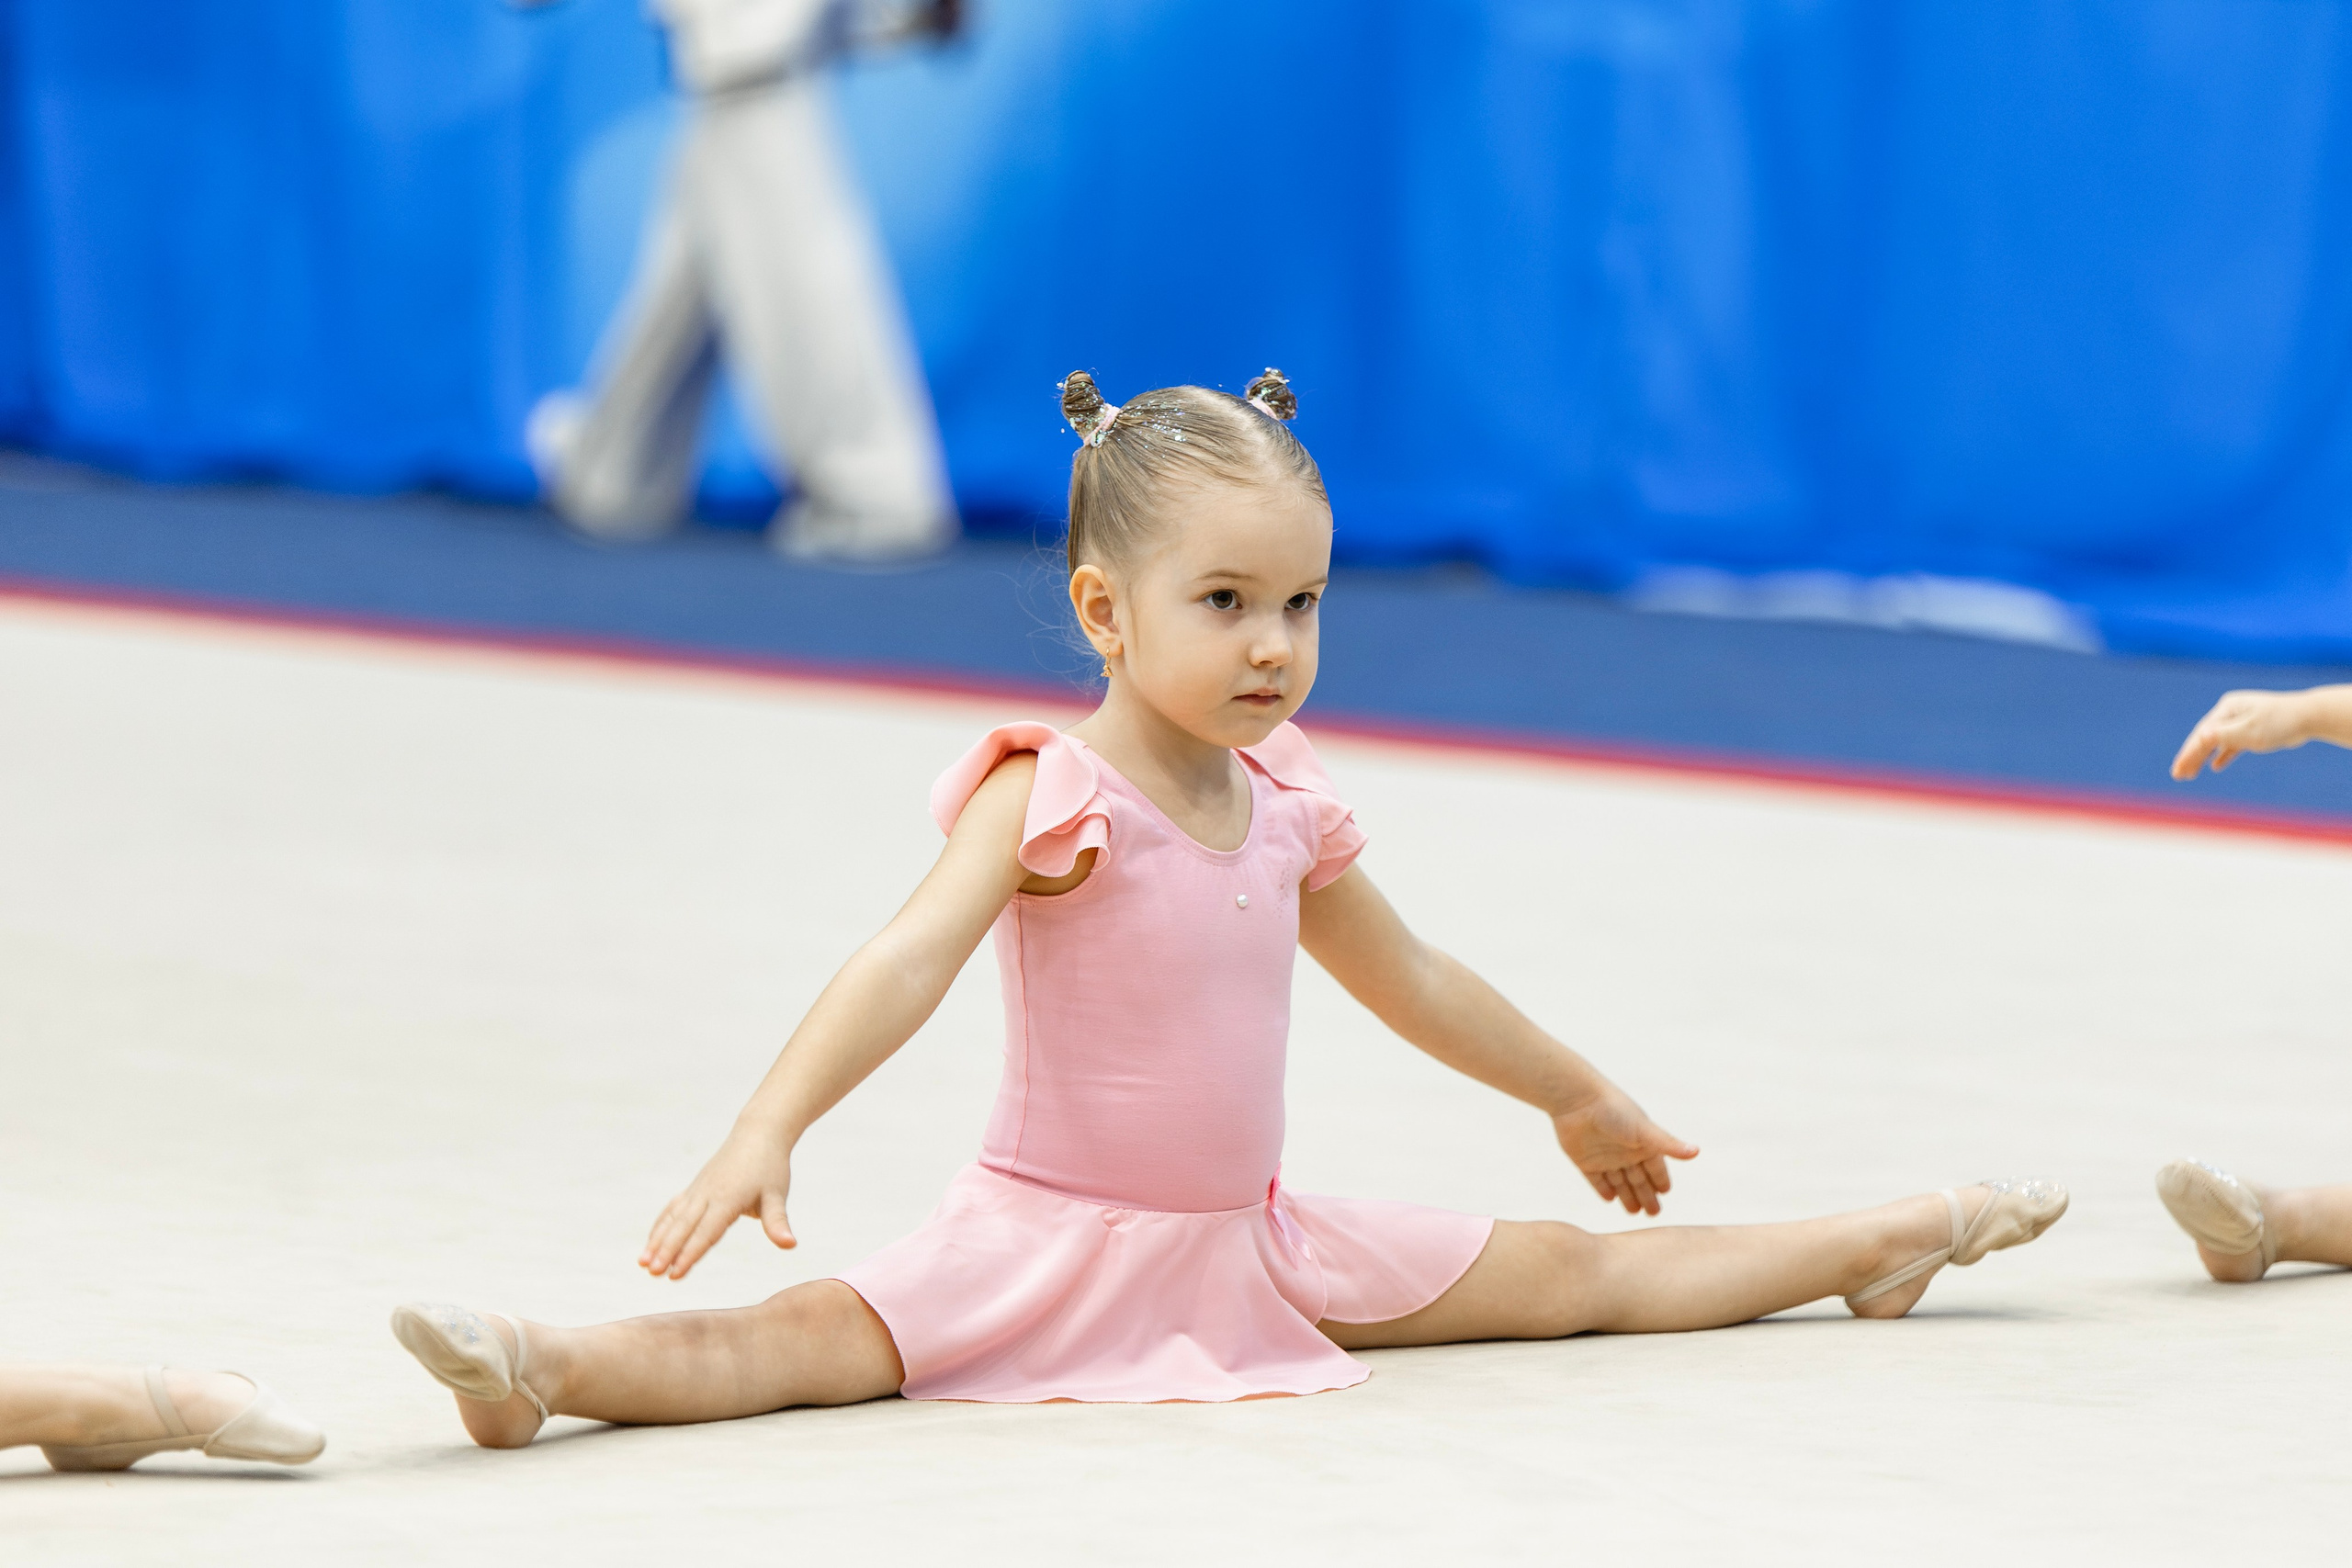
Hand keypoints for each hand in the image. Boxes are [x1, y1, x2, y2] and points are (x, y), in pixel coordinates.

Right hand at [639, 1135, 795, 1280]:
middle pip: (683, 1226)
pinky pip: (673, 1209)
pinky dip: (660, 1226)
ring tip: (642, 1264)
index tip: (675, 1275)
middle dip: (667, 1251)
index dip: (690, 1254)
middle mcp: (707, 1194)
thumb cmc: (770, 1167)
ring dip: (657, 1240)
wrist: (758, 1134)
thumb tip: (790, 1244)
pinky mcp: (695, 1188)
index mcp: (727, 1199)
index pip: (706, 1232)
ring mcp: (698, 1190)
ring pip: (673, 1218)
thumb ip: (778, 1222)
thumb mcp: (777, 1195)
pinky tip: (651, 1244)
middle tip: (652, 1273)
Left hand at [1552, 1087, 1699, 1215]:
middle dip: (1647, 1195)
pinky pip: (1596, 1179)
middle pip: (1638, 1178)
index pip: (1655, 1167)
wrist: (1578, 1101)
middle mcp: (1624, 1151)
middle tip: (1653, 1214)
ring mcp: (1604, 1156)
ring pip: (1619, 1182)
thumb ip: (1668, 1144)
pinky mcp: (1584, 1160)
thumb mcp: (1645, 1130)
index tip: (1666, 1192)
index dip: (1660, 1179)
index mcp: (1641, 1143)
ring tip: (1635, 1212)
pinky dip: (1603, 1189)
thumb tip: (1697, 1152)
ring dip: (1627, 1196)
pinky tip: (1610, 1199)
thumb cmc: (1615, 1111)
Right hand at [2172, 689, 2314, 777]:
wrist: (2310, 716)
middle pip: (2205, 737)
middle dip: (2191, 756)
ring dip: (2203, 757)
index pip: (2202, 734)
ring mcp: (2241, 720)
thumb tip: (2201, 737)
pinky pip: (2232, 743)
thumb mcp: (2251, 731)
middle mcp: (2230, 713)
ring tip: (2189, 774)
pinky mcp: (2253, 729)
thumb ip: (2225, 735)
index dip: (2188, 753)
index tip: (2178, 769)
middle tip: (2177, 775)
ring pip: (2217, 741)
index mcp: (2226, 709)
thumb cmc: (2280, 722)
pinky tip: (2215, 766)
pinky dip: (2223, 754)